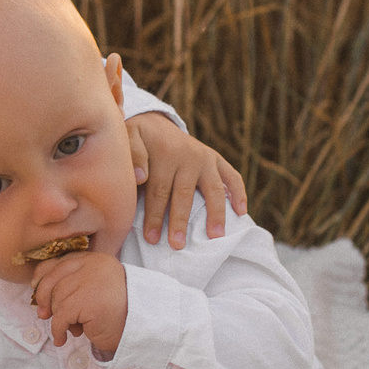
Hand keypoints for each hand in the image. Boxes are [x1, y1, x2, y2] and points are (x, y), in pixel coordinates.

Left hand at [32, 249, 129, 358]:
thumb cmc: (115, 312)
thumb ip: (71, 283)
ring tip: (72, 328)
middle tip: (45, 315)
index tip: (36, 290)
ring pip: (57, 299)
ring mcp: (92, 281)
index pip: (58, 262)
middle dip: (46, 300)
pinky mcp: (89, 300)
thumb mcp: (92, 290)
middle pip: (53, 280)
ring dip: (59, 318)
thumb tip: (37, 290)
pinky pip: (61, 316)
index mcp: (94, 259)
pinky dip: (58, 330)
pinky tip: (63, 338)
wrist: (140, 328)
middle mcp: (93, 265)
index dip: (42, 277)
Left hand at [125, 113, 247, 248]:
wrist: (155, 122)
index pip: (158, 190)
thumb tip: (140, 177)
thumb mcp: (127, 138)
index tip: (151, 238)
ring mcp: (205, 157)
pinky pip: (232, 176)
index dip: (154, 216)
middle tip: (177, 245)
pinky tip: (241, 212)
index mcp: (164, 152)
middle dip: (180, 221)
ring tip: (214, 236)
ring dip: (214, 213)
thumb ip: (132, 156)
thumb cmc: (137, 139)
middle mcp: (188, 155)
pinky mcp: (216, 159)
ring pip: (211, 189)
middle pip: (184, 194)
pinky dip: (238, 193)